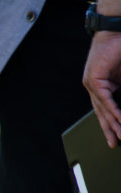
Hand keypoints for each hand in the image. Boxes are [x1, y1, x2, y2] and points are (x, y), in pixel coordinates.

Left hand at [83, 31, 120, 147]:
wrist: (116, 31)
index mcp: (102, 85)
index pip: (105, 109)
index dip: (110, 123)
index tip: (116, 135)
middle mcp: (94, 86)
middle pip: (101, 112)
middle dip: (108, 129)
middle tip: (114, 143)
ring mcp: (92, 83)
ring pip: (102, 108)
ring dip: (112, 123)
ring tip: (120, 135)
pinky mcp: (94, 79)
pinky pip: (104, 99)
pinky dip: (113, 110)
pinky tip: (119, 120)